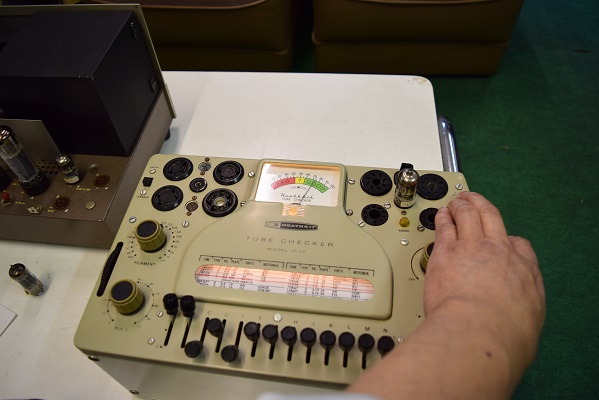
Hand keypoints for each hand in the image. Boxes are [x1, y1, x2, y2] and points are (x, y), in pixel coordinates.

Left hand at [425, 192, 545, 375]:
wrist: (479, 330)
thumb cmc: (503, 335)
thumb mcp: (529, 322)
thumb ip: (522, 309)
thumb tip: (516, 316)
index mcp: (524, 270)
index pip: (519, 246)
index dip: (509, 241)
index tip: (502, 242)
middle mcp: (499, 251)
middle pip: (492, 218)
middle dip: (482, 206)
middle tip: (474, 200)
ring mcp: (471, 247)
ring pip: (468, 215)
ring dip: (462, 205)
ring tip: (456, 201)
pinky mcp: (446, 251)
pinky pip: (445, 227)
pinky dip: (443, 218)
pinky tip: (440, 215)